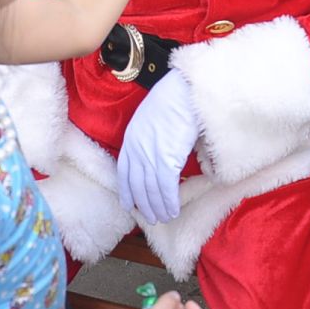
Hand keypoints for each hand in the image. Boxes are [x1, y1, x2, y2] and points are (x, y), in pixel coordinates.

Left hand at [117, 69, 198, 223]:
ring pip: (151, 189)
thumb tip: (162, 153)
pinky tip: (173, 209)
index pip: (124, 172)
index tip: (129, 204)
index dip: (126, 191)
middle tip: (151, 218)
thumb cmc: (175, 98)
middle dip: (144, 204)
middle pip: (137, 185)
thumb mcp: (152, 118)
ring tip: (164, 217)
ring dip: (158, 206)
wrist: (184, 91)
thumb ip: (151, 137)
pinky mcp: (167, 159)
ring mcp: (151, 155)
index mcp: (131, 137)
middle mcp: (137, 149)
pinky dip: (169, 201)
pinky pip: (166, 187)